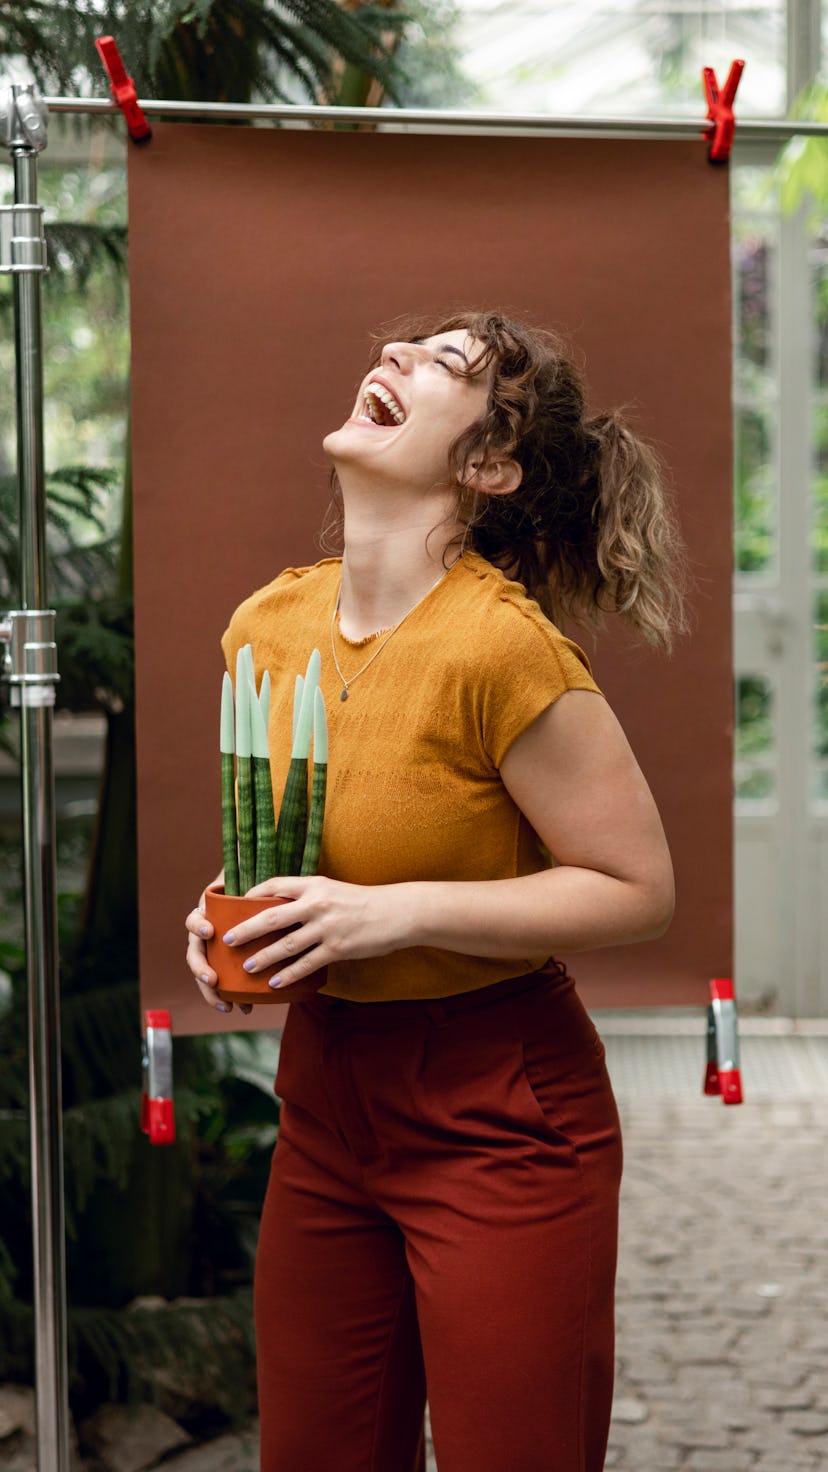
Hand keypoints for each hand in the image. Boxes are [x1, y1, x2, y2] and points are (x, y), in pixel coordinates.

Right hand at [185, 874, 252, 1015]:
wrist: (253, 900)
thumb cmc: (250, 888)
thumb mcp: (245, 879)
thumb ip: (244, 872)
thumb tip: (249, 851)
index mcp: (207, 914)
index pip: (194, 920)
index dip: (198, 926)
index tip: (210, 931)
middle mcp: (206, 934)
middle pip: (195, 954)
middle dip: (201, 970)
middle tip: (212, 980)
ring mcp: (214, 952)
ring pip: (205, 975)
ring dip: (212, 992)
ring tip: (226, 1006)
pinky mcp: (225, 965)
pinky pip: (222, 985)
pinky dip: (229, 998)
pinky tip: (240, 1009)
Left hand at [220, 874, 409, 991]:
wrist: (396, 913)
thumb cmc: (362, 902)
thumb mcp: (333, 890)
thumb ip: (308, 896)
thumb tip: (280, 909)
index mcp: (314, 884)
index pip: (274, 885)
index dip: (252, 895)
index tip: (236, 905)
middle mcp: (317, 904)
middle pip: (272, 917)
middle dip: (246, 930)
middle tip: (227, 940)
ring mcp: (327, 927)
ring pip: (286, 945)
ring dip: (264, 957)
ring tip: (247, 967)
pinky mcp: (337, 948)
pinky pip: (306, 964)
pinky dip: (288, 975)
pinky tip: (275, 983)